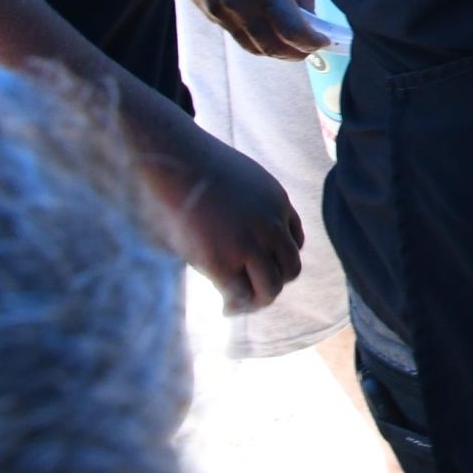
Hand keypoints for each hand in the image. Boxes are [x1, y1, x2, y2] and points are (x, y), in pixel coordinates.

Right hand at [150, 132, 303, 314]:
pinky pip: (239, 295)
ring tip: (240, 306)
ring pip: (271, 287)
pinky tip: (225, 309)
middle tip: (253, 293)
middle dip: (273, 283)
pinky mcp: (221, 261)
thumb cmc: (198, 169)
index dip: (279, 259)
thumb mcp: (239, 180)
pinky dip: (236, 307)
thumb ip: (248, 203)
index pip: (295, 242)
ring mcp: (248, 244)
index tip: (260, 266)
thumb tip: (235, 223)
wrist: (177, 163)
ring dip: (258, 301)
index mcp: (279, 204)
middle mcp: (271, 226)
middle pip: (290, 268)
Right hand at [180, 0, 328, 61]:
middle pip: (273, 47)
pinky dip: (259, 42)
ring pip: (255, 47)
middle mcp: (239, 5)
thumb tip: (311, 17)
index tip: (324, 41)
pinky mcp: (210, 15)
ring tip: (295, 44)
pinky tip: (271, 33)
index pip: (291, 30)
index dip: (311, 42)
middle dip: (297, 53)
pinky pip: (239, 38)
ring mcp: (221, 13)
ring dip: (278, 52)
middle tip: (312, 47)